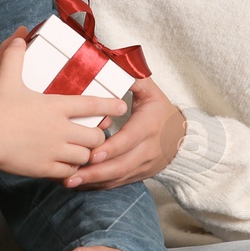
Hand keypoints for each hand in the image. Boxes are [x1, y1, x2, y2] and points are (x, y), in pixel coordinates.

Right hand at [0, 37, 119, 179]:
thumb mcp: (6, 77)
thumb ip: (14, 57)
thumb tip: (18, 37)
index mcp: (56, 106)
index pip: (92, 104)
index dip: (110, 105)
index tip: (121, 106)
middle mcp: (61, 128)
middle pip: (96, 136)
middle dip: (98, 137)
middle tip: (94, 136)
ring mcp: (54, 150)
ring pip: (85, 156)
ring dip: (85, 155)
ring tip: (81, 153)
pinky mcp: (44, 168)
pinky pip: (68, 173)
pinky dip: (70, 170)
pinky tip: (65, 167)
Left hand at [67, 77, 187, 189]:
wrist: (181, 138)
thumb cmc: (160, 111)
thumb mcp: (152, 92)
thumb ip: (135, 79)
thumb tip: (116, 64)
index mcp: (148, 127)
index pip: (128, 141)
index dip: (111, 149)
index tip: (92, 154)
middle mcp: (146, 150)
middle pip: (120, 166)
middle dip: (95, 172)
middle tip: (70, 174)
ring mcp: (142, 166)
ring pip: (116, 178)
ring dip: (92, 181)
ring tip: (68, 182)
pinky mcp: (136, 176)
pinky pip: (116, 184)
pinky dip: (97, 185)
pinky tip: (79, 184)